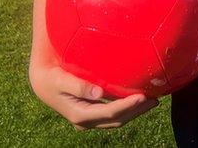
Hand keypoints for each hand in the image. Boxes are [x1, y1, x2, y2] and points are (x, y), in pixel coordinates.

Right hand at [28, 64, 157, 129]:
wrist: (42, 83)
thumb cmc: (51, 77)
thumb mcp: (60, 79)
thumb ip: (78, 86)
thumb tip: (97, 92)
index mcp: (80, 115)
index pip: (110, 112)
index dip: (128, 106)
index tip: (143, 96)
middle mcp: (86, 121)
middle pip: (117, 119)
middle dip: (137, 111)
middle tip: (154, 99)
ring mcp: (90, 119)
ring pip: (117, 119)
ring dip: (135, 111)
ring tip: (152, 100)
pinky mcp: (93, 113)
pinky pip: (113, 113)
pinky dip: (127, 107)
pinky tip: (138, 98)